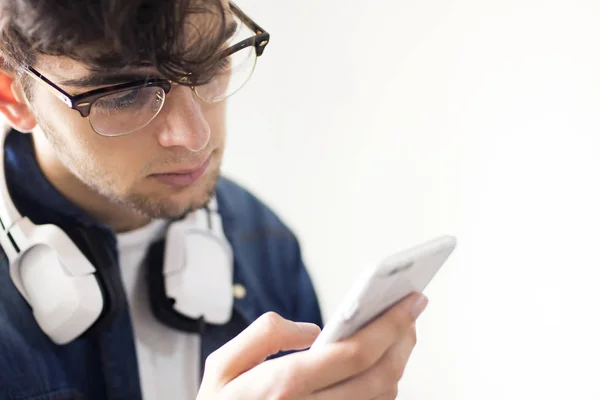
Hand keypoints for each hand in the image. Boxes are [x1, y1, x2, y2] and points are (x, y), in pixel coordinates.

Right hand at [196, 292, 427, 399]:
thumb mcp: (222, 366)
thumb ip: (264, 335)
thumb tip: (311, 330)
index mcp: (283, 387)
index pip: (355, 353)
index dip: (390, 325)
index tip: (408, 302)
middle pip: (380, 377)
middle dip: (404, 339)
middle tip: (411, 311)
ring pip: (381, 397)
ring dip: (398, 361)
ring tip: (400, 332)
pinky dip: (384, 385)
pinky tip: (382, 362)